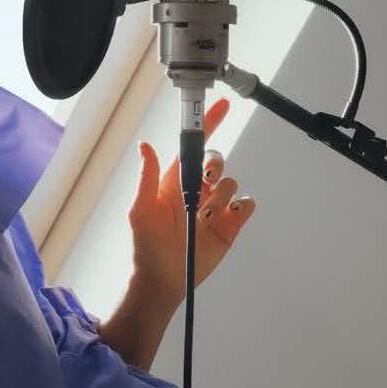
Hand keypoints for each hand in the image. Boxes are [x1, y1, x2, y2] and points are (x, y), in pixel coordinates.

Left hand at [129, 97, 255, 304]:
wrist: (164, 281)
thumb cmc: (147, 247)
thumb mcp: (141, 209)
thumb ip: (147, 176)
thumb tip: (145, 145)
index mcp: (175, 181)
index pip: (194, 147)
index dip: (208, 124)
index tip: (220, 106)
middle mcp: (197, 190)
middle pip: (217, 161)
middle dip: (214, 165)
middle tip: (205, 182)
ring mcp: (215, 207)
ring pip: (231, 182)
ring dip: (221, 194)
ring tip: (205, 217)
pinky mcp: (230, 225)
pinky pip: (246, 204)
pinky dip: (242, 205)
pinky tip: (228, 216)